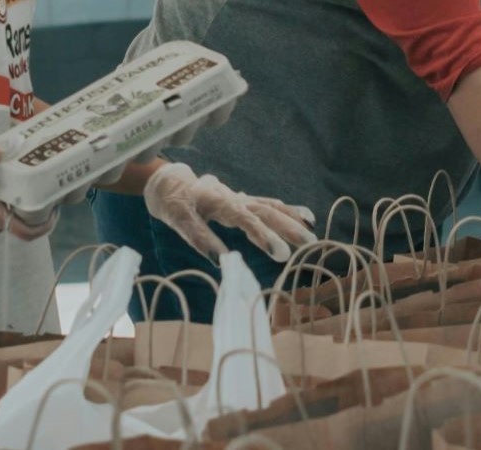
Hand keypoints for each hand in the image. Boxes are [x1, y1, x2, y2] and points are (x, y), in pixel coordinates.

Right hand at [0, 144, 52, 240]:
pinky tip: (10, 188)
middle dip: (37, 210)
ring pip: (10, 219)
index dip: (46, 224)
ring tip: (31, 186)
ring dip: (21, 207)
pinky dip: (7, 205)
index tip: (55, 209)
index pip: (29, 232)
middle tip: (47, 191)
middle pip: (23, 224)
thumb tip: (12, 141)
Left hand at [144, 163, 316, 261]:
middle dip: (289, 228)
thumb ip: (200, 238)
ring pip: (270, 206)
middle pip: (266, 212)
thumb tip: (220, 261)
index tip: (281, 254)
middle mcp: (235, 198)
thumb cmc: (173, 202)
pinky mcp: (242, 200)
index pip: (247, 220)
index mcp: (220, 202)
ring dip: (292, 218)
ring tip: (312, 230)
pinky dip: (286, 210)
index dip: (264, 236)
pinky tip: (303, 216)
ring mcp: (240, 198)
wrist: (168, 182)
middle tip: (309, 244)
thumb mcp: (179, 221)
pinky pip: (267, 204)